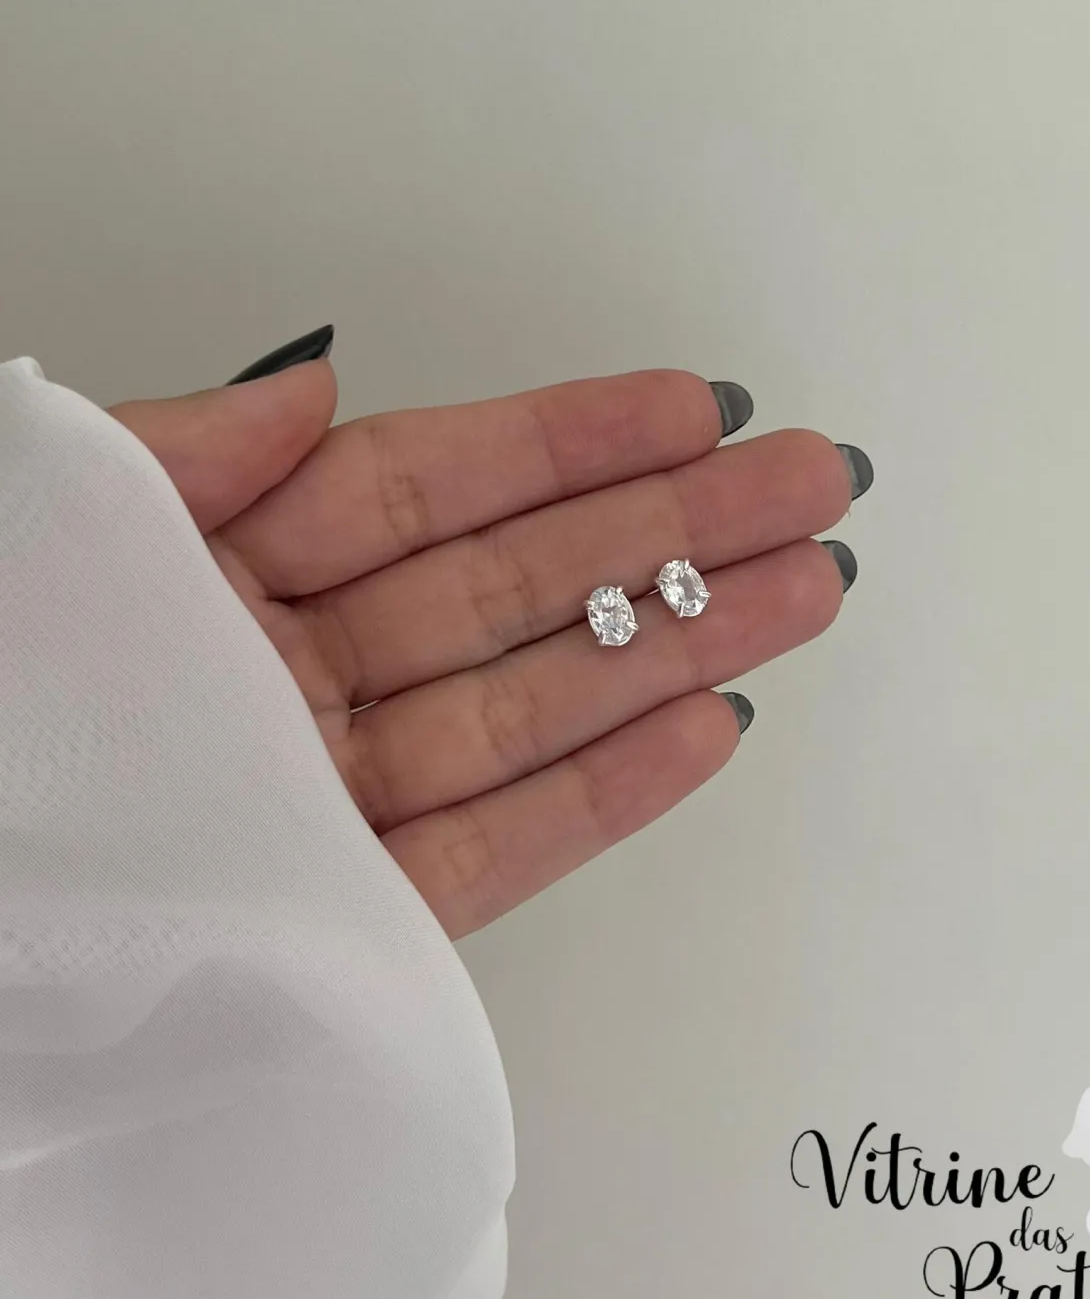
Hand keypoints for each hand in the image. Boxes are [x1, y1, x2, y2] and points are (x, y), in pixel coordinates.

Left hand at [108, 337, 866, 938]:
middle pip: (516, 590)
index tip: (682, 408)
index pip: (423, 490)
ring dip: (678, 646)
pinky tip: (703, 721)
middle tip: (804, 481)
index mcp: (213, 578)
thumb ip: (184, 460)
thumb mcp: (44, 539)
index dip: (562, 443)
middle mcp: (289, 680)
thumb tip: (314, 383)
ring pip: (536, 708)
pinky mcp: (352, 915)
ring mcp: (332, 799)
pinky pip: (497, 846)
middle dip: (672, 530)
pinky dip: (606, 790)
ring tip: (802, 589)